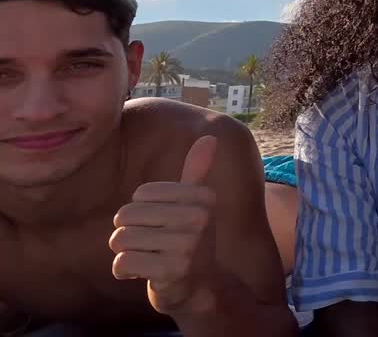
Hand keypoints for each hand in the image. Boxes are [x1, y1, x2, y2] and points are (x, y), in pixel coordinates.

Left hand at [110, 135, 219, 314]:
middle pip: (125, 216)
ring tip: (148, 259)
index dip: (143, 213)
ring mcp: (188, 245)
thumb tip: (209, 136)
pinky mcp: (172, 270)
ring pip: (120, 239)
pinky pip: (122, 262)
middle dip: (129, 234)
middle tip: (152, 246)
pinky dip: (124, 272)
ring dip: (126, 254)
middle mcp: (200, 218)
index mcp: (203, 197)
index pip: (141, 195)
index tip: (164, 226)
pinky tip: (143, 275)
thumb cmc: (191, 242)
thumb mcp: (196, 205)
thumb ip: (197, 172)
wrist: (201, 288)